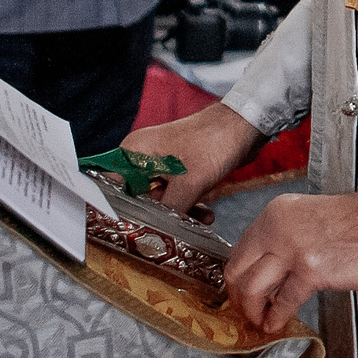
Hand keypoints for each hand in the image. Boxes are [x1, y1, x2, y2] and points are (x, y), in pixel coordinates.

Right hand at [116, 102, 265, 218]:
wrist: (247, 124)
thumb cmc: (214, 142)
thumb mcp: (189, 183)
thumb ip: (168, 210)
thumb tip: (156, 234)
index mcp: (134, 152)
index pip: (111, 188)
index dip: (118, 211)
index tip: (129, 231)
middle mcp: (142, 156)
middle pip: (136, 197)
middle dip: (156, 216)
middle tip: (171, 233)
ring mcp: (161, 162)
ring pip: (160, 198)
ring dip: (179, 213)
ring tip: (200, 221)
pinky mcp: (180, 168)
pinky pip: (176, 193)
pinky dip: (189, 205)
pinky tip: (206, 216)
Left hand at [224, 190, 357, 331]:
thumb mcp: (313, 215)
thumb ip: (289, 235)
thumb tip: (274, 263)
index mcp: (278, 212)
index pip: (243, 247)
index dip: (240, 273)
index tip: (242, 287)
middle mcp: (279, 228)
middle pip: (239, 269)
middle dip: (238, 295)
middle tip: (244, 308)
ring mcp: (293, 250)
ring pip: (253, 288)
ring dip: (253, 310)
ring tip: (259, 320)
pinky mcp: (311, 271)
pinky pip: (283, 302)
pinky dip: (276, 317)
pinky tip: (276, 324)